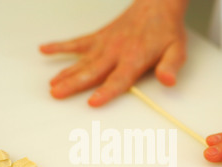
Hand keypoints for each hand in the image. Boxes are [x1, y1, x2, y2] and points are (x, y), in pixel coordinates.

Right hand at [39, 0, 187, 106]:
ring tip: (51, 85)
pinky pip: (76, 42)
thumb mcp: (176, 50)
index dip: (106, 92)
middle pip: (92, 71)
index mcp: (134, 58)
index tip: (92, 102)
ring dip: (65, 72)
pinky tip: (45, 50)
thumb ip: (171, 66)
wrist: (157, 4)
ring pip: (81, 60)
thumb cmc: (165, 31)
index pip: (119, 79)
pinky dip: (60, 46)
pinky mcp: (98, 37)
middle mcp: (115, 52)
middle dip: (73, 84)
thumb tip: (168, 81)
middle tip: (57, 94)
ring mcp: (104, 44)